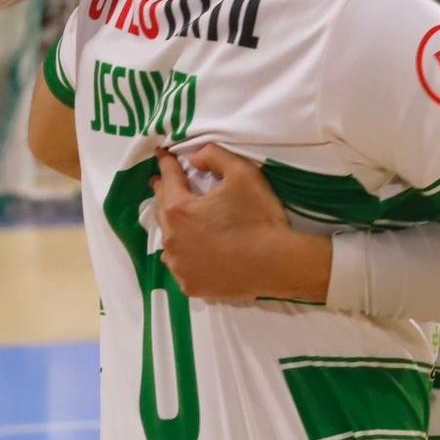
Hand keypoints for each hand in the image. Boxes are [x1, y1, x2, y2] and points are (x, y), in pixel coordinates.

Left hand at [152, 144, 329, 302]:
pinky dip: (186, 255)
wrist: (278, 264)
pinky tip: (196, 253)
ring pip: (169, 241)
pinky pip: (182, 266)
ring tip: (182, 222)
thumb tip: (193, 158)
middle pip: (162, 210)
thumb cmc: (259, 217)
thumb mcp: (242, 173)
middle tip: (165, 184)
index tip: (161, 154)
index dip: (166, 163)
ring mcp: (180, 267)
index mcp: (178, 210)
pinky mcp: (191, 286)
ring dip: (173, 228)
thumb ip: (214, 156)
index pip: (168, 179)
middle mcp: (171, 240)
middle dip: (165, 194)